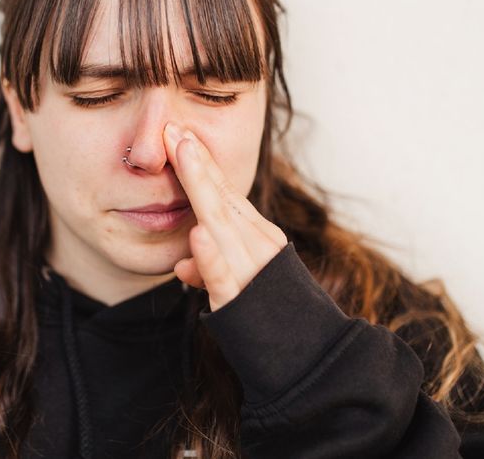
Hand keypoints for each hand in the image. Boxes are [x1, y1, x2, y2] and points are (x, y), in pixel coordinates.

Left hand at [164, 122, 288, 310]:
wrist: (310, 354)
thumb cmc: (269, 315)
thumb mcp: (237, 282)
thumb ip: (210, 267)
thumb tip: (182, 265)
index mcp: (258, 235)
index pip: (225, 192)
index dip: (202, 161)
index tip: (180, 133)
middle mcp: (259, 245)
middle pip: (222, 197)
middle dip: (196, 162)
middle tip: (173, 129)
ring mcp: (252, 270)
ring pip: (221, 225)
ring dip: (201, 189)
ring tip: (183, 156)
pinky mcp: (241, 301)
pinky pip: (223, 276)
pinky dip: (210, 257)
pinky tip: (198, 236)